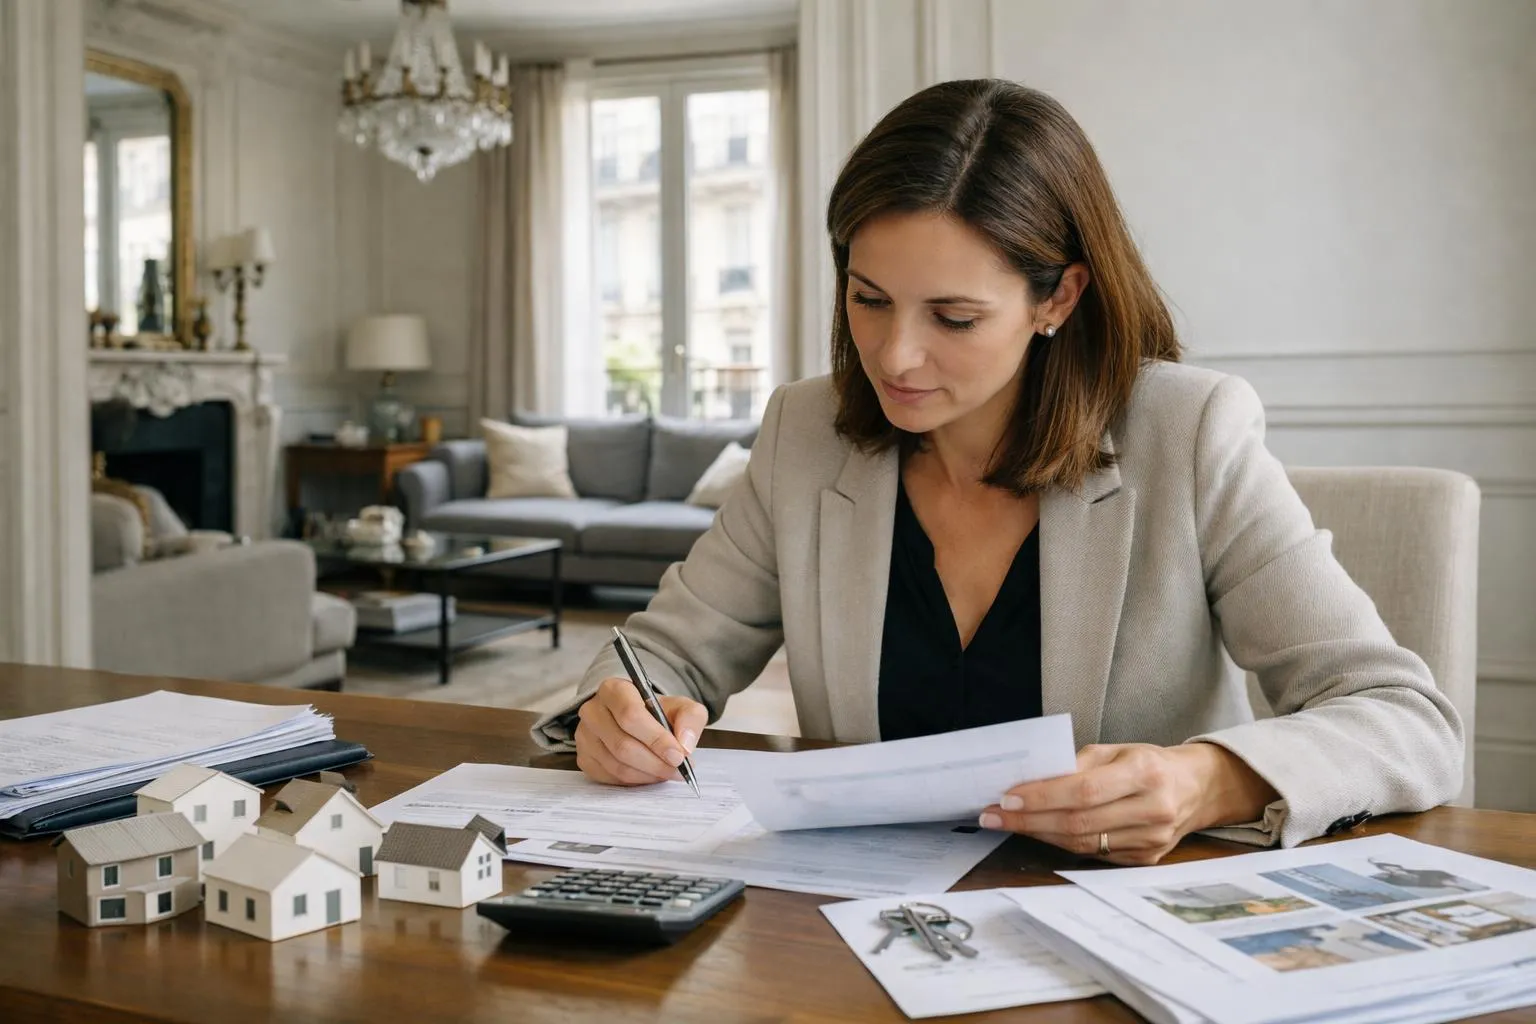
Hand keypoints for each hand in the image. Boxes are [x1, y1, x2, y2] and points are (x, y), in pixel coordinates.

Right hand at [574, 677, 707, 786]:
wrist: (638, 720)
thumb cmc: (657, 712)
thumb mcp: (680, 706)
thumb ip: (690, 718)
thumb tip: (685, 744)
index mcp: (614, 690)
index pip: (630, 715)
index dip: (656, 739)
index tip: (678, 755)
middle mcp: (593, 711)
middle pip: (623, 745)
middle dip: (655, 762)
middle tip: (678, 770)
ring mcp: (585, 736)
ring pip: (617, 765)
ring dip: (648, 774)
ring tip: (668, 772)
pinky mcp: (584, 758)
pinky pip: (611, 777)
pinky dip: (635, 780)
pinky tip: (650, 774)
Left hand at [979, 742, 1276, 865]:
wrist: (1195, 789)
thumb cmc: (1148, 763)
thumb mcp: (1116, 750)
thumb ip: (1077, 764)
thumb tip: (1031, 781)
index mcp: (1145, 773)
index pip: (1083, 791)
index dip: (1041, 797)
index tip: (1006, 797)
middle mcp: (1152, 809)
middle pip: (1078, 823)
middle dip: (1028, 820)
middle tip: (992, 815)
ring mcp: (1151, 840)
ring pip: (1082, 844)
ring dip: (1038, 834)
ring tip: (1008, 823)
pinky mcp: (1146, 860)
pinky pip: (1093, 855)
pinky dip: (1061, 844)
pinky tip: (1039, 832)